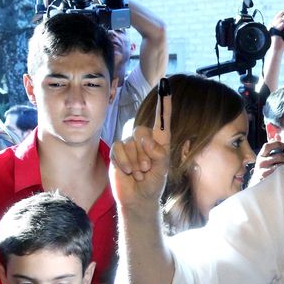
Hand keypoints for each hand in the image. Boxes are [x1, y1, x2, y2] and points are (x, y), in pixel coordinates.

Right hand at [110, 79, 170, 215]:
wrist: (138, 198)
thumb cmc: (154, 183)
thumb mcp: (163, 168)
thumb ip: (159, 153)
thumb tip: (147, 142)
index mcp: (160, 141)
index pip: (162, 120)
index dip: (164, 103)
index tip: (166, 85)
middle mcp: (144, 140)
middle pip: (142, 131)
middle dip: (145, 153)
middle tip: (147, 169)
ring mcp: (130, 145)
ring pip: (130, 143)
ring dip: (136, 162)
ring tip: (139, 173)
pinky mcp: (117, 152)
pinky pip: (119, 149)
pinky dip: (125, 162)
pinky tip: (128, 172)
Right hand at [248, 139, 283, 186]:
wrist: (257, 183)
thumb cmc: (264, 168)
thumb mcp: (266, 156)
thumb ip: (272, 146)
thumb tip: (277, 135)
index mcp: (261, 155)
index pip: (267, 146)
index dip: (277, 144)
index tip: (283, 145)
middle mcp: (261, 162)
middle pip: (277, 156)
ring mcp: (263, 171)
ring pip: (279, 166)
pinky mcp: (267, 179)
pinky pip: (278, 174)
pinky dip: (283, 173)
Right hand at [268, 10, 283, 49]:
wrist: (277, 50)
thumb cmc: (280, 45)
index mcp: (273, 27)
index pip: (277, 17)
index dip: (282, 13)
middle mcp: (272, 26)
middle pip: (278, 16)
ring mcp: (273, 28)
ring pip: (281, 20)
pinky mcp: (276, 31)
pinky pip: (282, 25)